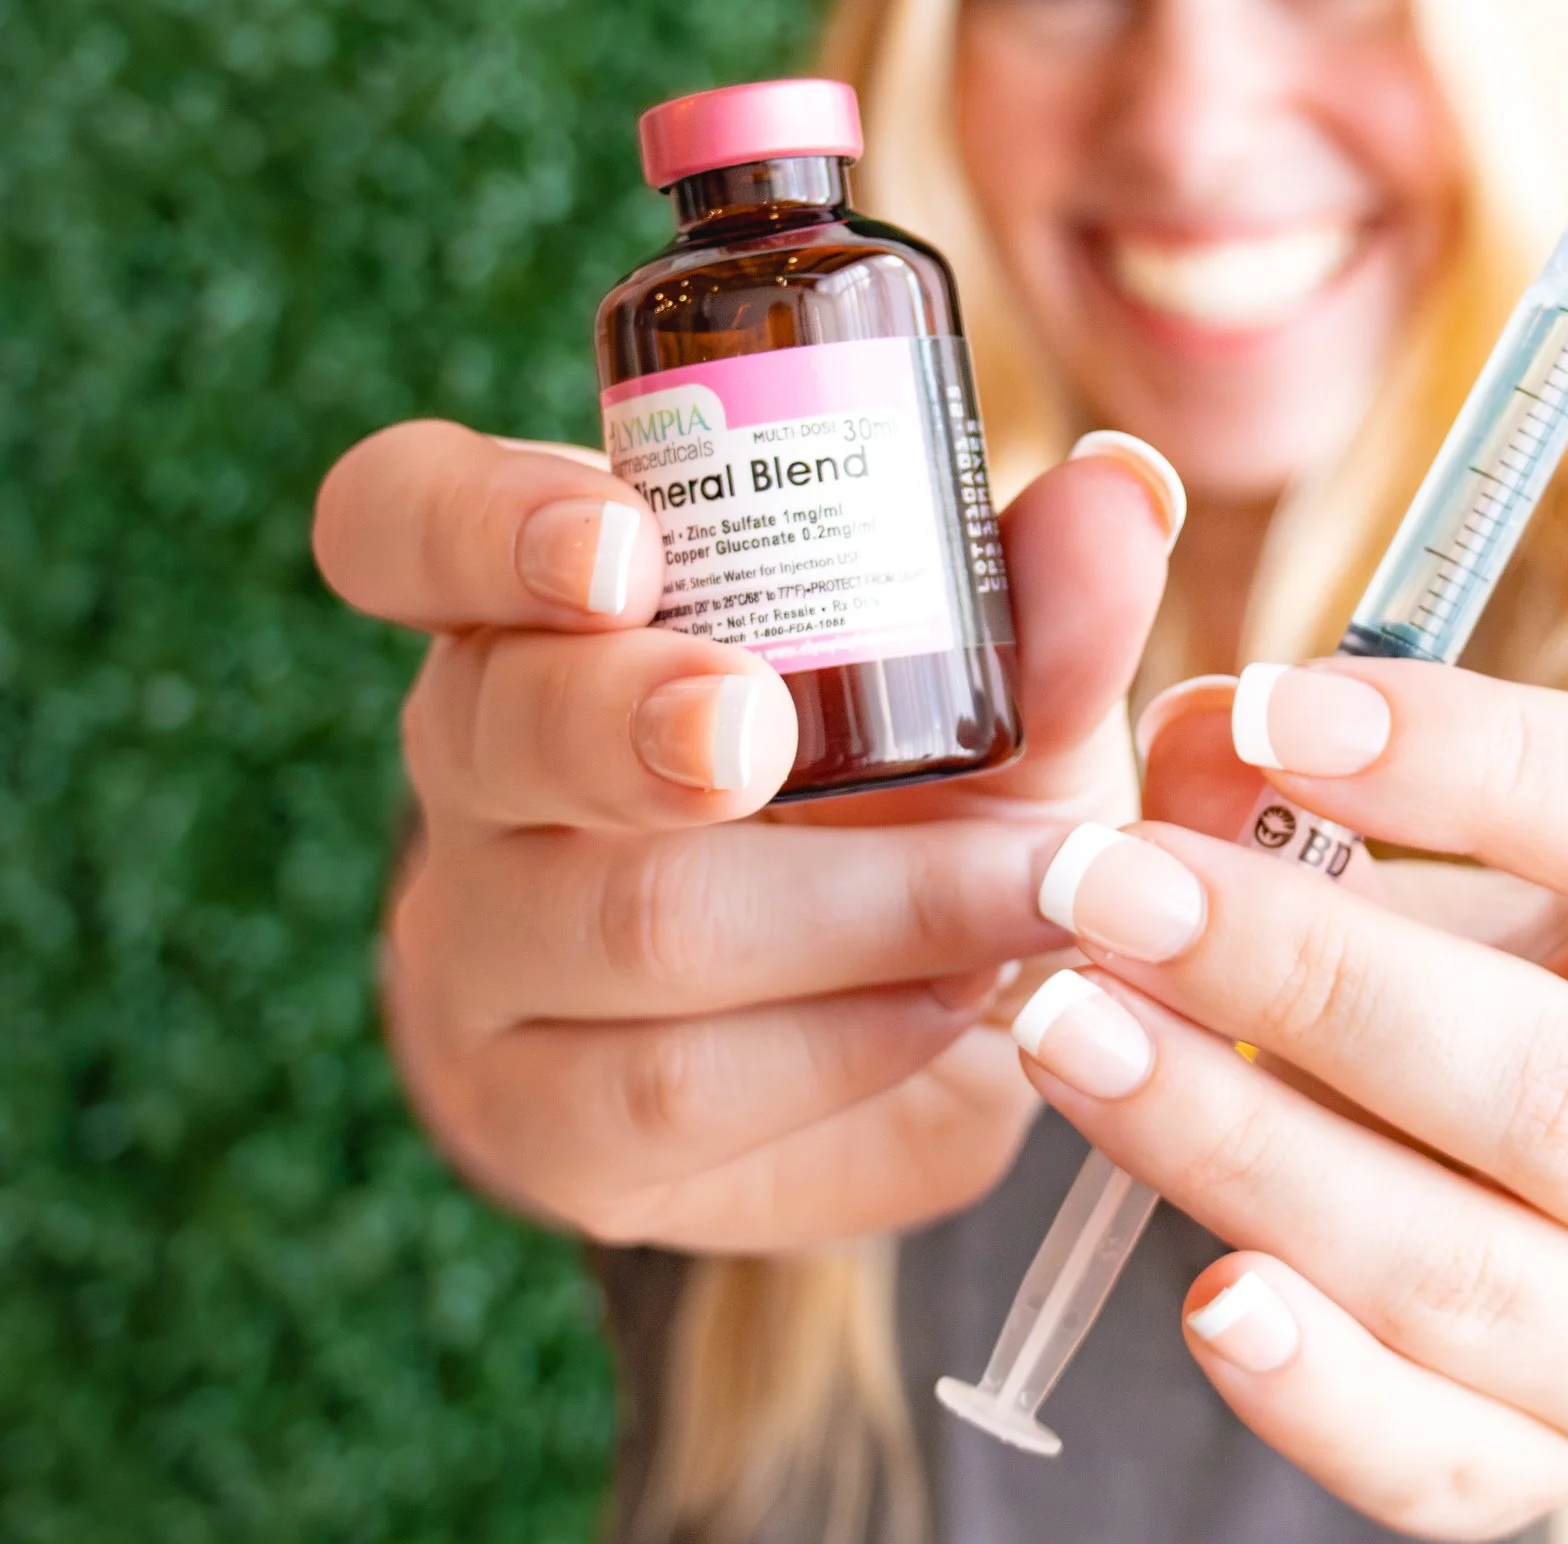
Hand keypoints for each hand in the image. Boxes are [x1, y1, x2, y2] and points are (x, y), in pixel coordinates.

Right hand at [311, 420, 1175, 1249]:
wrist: (890, 1045)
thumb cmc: (918, 812)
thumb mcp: (991, 699)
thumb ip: (1044, 603)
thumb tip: (1124, 485)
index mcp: (550, 604)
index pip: (410, 519)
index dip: (488, 524)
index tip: (617, 544)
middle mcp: (481, 758)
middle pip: (499, 723)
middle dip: (642, 721)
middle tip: (759, 733)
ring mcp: (488, 947)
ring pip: (622, 920)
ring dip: (860, 908)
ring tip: (1023, 898)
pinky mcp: (547, 1116)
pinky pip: (674, 1081)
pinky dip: (851, 1037)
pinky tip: (956, 1008)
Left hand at [1007, 660, 1567, 1539]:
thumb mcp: (1508, 851)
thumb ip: (1338, 779)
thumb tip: (1192, 742)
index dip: (1472, 762)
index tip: (1271, 707)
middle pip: (1550, 1087)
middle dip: (1303, 974)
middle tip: (1109, 883)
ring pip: (1458, 1272)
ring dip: (1240, 1148)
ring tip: (1072, 1029)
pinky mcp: (1567, 1460)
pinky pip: (1437, 1459)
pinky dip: (1315, 1392)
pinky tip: (1204, 1297)